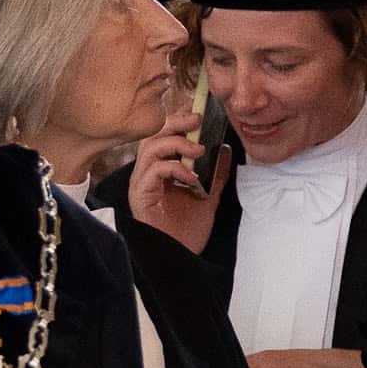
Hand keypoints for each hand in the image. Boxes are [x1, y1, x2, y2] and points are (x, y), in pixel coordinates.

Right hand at [131, 127, 221, 252]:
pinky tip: (191, 177)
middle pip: (154, 135)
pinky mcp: (140, 196)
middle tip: (197, 119)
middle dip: (175, 122)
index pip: (165, 135)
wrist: (180, 258)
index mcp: (161, 169)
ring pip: (150, 148)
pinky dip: (174, 168)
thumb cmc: (187, 231)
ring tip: (198, 150)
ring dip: (176, 143)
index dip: (178, 119)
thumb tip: (226, 149)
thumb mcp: (208, 197)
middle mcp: (148, 173)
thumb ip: (216, 174)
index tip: (197, 109)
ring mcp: (142, 184)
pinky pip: (153, 171)